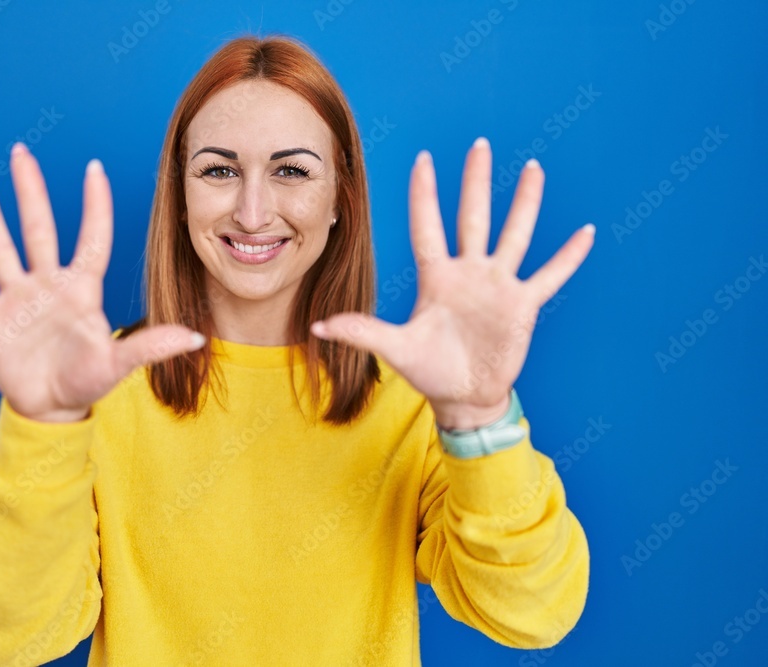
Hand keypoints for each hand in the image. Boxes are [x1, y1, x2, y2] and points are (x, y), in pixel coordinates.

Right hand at [0, 143, 203, 421]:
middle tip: (20, 152)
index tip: (93, 168)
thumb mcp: (119, 364)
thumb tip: (197, 338)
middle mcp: (47, 285)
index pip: (91, 238)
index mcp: (81, 290)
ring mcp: (16, 299)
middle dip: (30, 191)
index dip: (94, 205)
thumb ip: (152, 346)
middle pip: (38, 228)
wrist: (52, 410)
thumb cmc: (88, 383)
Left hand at [311, 138, 593, 428]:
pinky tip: (585, 232)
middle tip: (479, 144)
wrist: (463, 396)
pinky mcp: (522, 305)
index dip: (425, 195)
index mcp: (436, 277)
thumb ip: (362, 331)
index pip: (428, 226)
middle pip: (473, 217)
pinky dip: (567, 256)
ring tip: (533, 168)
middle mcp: (469, 272)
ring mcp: (498, 286)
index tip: (423, 159)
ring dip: (525, 203)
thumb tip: (318, 326)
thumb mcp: (395, 348)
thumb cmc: (429, 370)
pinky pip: (549, 275)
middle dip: (475, 182)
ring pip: (515, 234)